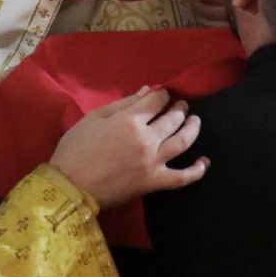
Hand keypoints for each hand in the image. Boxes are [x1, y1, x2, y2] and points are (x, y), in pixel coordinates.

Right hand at [49, 87, 207, 208]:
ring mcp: (153, 161)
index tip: (163, 95)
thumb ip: (123, 103)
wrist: (70, 186)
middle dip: (179, 108)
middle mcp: (147, 139)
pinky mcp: (154, 182)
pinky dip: (196, 170)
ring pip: (183, 141)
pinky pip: (182, 177)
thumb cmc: (76, 148)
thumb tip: (146, 90)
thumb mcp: (94, 118)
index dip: (163, 95)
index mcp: (130, 120)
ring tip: (194, 121)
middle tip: (181, 106)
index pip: (157, 100)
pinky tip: (205, 162)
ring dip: (192, 128)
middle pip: (173, 118)